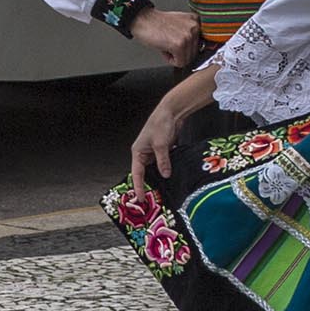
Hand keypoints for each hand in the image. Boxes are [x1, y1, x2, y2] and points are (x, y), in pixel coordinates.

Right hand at [126, 3, 200, 65]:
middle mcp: (195, 27)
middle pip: (194, 53)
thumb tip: (198, 49)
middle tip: (168, 41)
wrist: (142, 19)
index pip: (199, 45)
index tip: (177, 42)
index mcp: (196, 20)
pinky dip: (169, 59)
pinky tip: (163, 47)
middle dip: (180, 52)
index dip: (185, 47)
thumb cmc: (157, 23)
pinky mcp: (179, 45)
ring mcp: (188, 36)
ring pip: (187, 59)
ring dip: (174, 56)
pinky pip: (179, 63)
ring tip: (165, 43)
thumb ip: (190, 33)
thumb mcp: (179, 23)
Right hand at [132, 68, 219, 195]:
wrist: (172, 112)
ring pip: (155, 169)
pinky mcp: (163, 151)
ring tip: (163, 191)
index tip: (140, 198)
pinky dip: (167, 170)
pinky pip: (163, 164)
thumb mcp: (161, 145)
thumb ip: (163, 161)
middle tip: (152, 198)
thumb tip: (165, 174)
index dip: (138, 186)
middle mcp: (144, 153)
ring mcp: (154, 152)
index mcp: (138, 152)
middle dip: (148, 184)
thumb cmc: (161, 124)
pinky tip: (172, 177)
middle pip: (145, 173)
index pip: (137, 173)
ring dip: (160, 177)